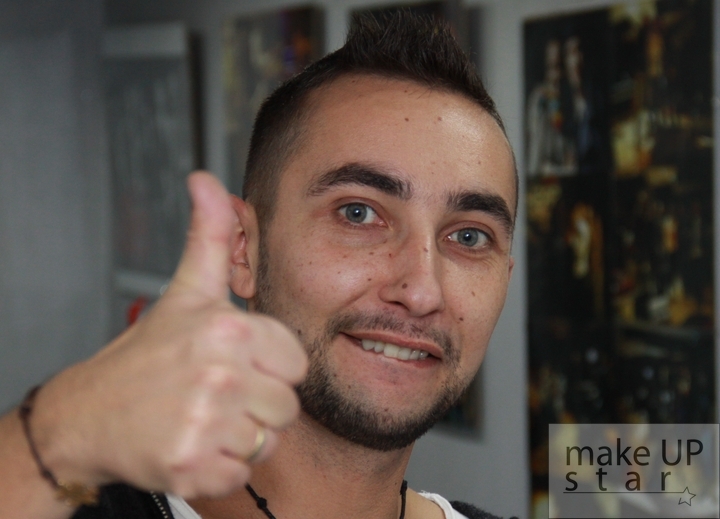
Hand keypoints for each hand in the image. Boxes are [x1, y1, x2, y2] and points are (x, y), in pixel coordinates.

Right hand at [32, 172, 306, 497]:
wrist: (89, 414)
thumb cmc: (146, 355)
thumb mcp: (186, 291)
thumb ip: (210, 237)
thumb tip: (207, 183)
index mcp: (229, 330)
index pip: (296, 363)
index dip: (269, 367)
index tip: (238, 363)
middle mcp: (219, 375)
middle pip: (286, 405)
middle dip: (257, 403)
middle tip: (216, 393)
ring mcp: (204, 423)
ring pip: (267, 441)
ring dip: (240, 435)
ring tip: (203, 415)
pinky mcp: (191, 466)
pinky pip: (241, 471)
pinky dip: (221, 465)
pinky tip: (193, 440)